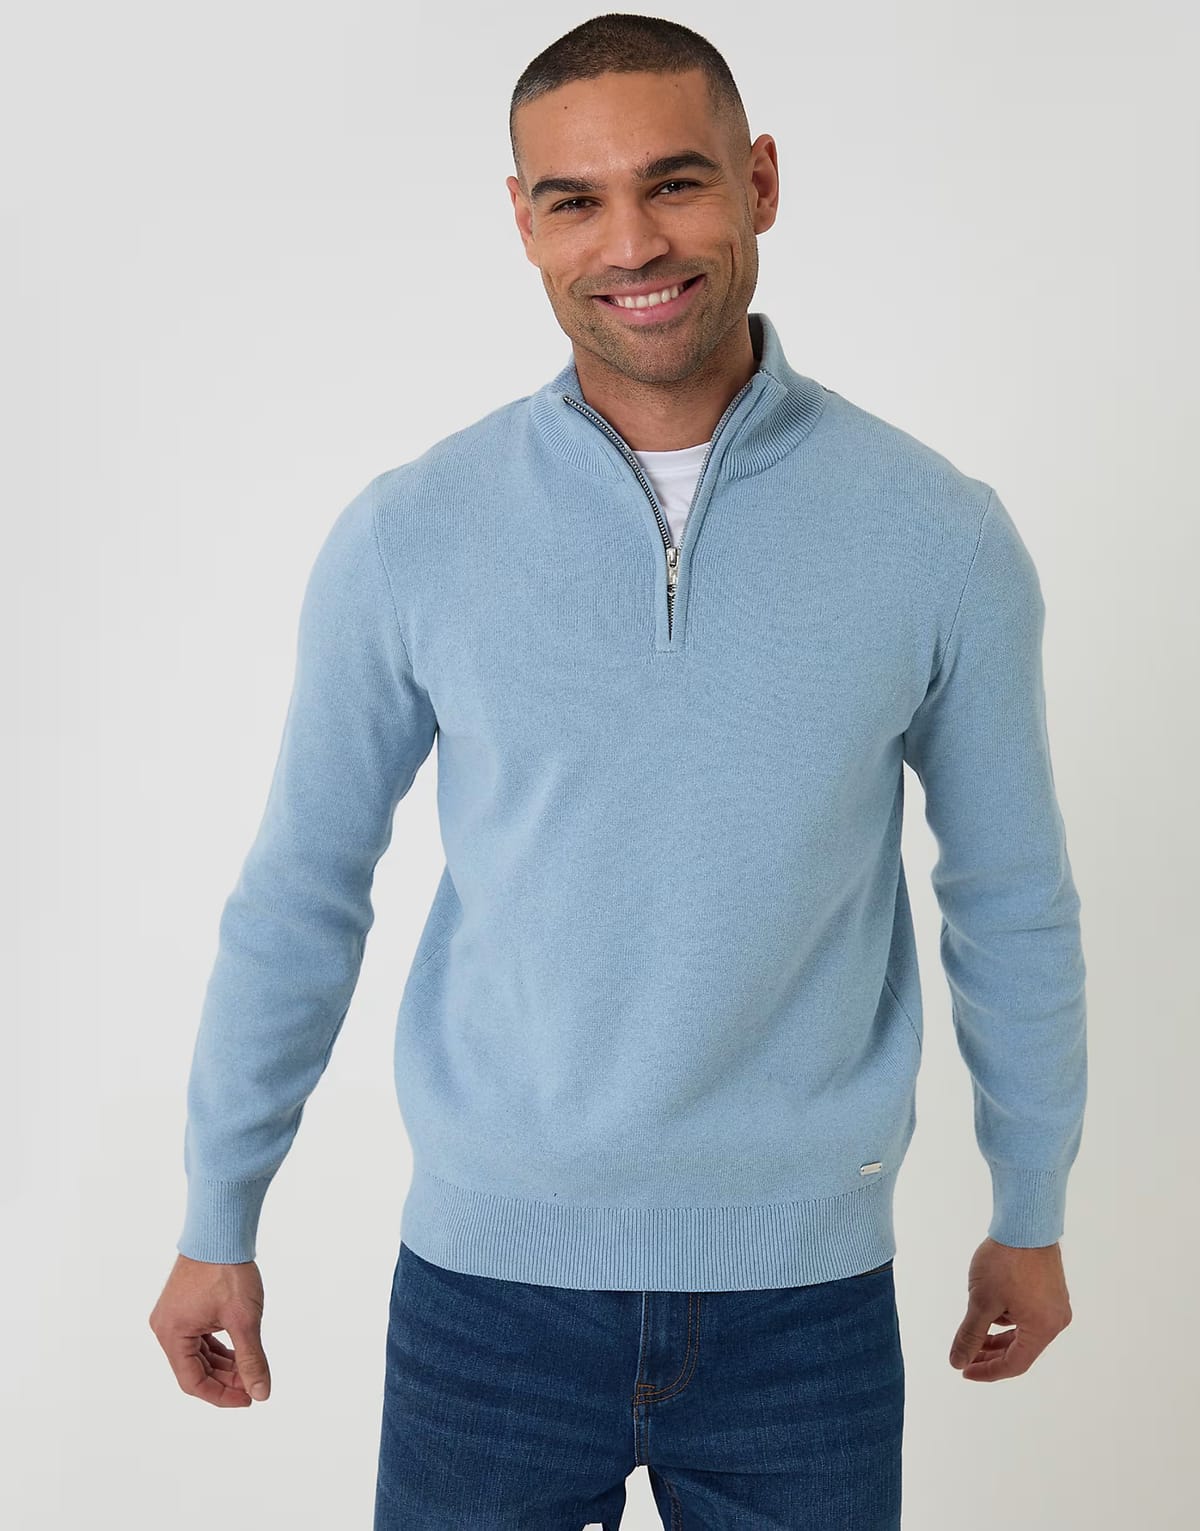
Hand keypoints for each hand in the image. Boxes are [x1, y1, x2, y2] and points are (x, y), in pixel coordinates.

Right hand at [149, 1253, 271, 1406]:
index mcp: (172, 1334)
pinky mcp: (184, 1304)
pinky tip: (239, 1350)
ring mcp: (174, 1314)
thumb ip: (252, 1359)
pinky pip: (200, 1336)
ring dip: (223, 1364)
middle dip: (225, 1379)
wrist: (221, 1228)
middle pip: (195, 1368)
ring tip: (250, 1370)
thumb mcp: (244, 1320)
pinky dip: (219, 1346)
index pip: (192, 1382)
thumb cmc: (228, 1270)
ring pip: (199, 1353)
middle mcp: (166, 1326)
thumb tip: (261, 1393)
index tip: (248, 1399)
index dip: (221, 1396)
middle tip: (254, 1385)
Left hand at [948, 1236, 1072, 1381]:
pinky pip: (1028, 1313)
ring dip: (997, 1334)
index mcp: (1044, 1329)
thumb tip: (957, 1362)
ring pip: (1023, 1330)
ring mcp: (1055, 1303)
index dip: (988, 1371)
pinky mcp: (1051, 1288)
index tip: (964, 1370)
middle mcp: (1055, 1320)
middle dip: (991, 1354)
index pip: (1015, 1364)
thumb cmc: (1004, 1263)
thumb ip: (970, 1335)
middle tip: (965, 1356)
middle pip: (1021, 1349)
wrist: (1026, 1222)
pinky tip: (989, 1307)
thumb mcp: (982, 1302)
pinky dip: (1007, 1317)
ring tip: (974, 1329)